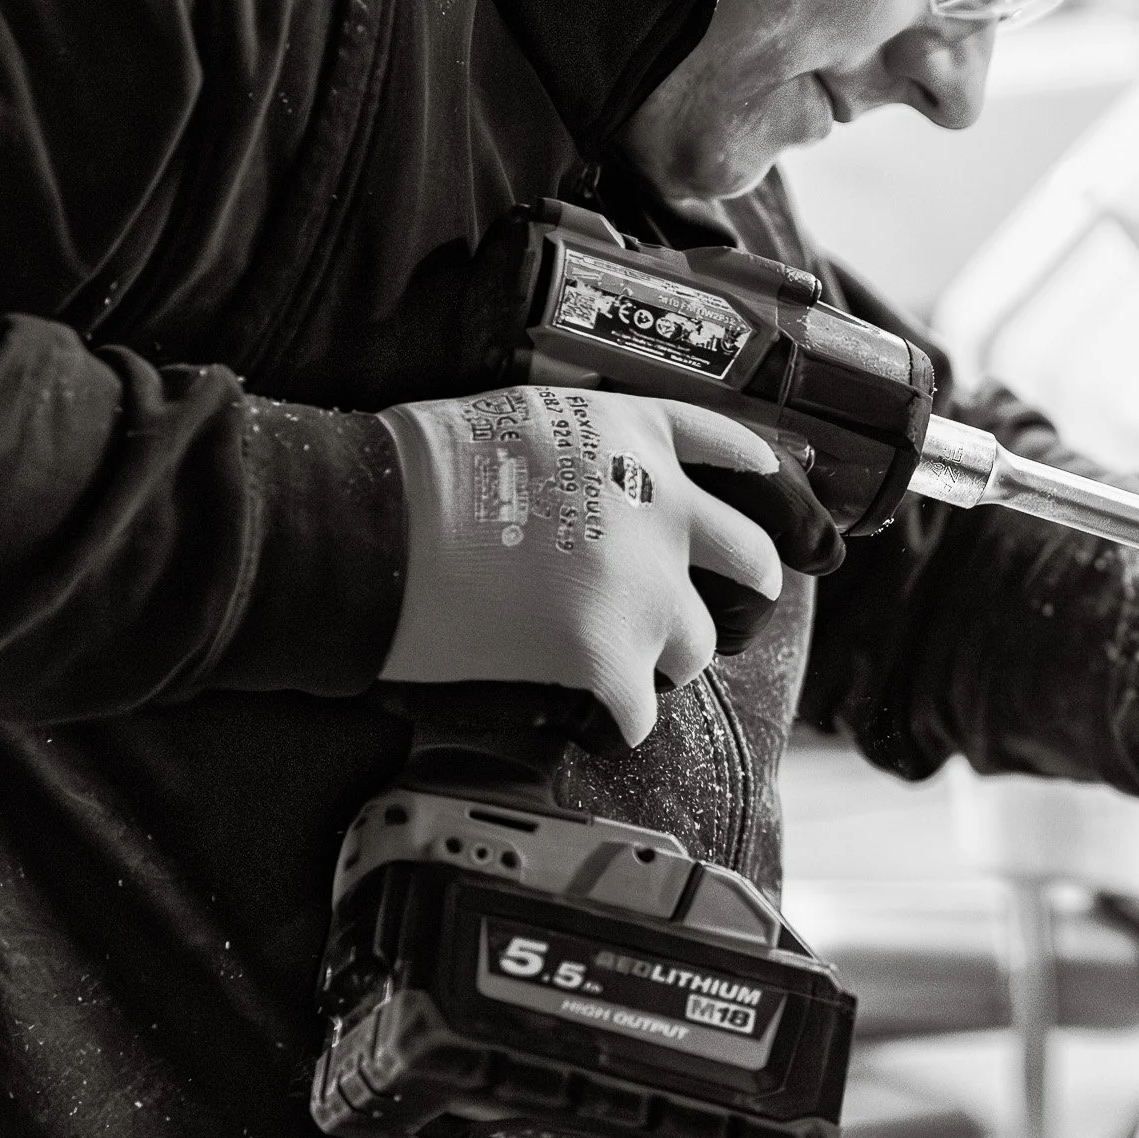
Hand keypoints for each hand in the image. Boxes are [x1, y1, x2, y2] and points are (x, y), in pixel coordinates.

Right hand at [376, 387, 842, 745]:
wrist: (372, 528)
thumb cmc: (421, 471)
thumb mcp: (531, 418)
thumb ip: (592, 451)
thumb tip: (598, 487)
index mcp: (640, 440)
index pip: (730, 449)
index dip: (754, 472)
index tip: (766, 487)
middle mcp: (665, 512)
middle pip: (747, 558)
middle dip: (746, 584)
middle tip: (726, 603)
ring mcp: (647, 591)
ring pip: (697, 644)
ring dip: (665, 657)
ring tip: (620, 664)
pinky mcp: (612, 661)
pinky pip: (640, 712)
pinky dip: (618, 719)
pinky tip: (591, 716)